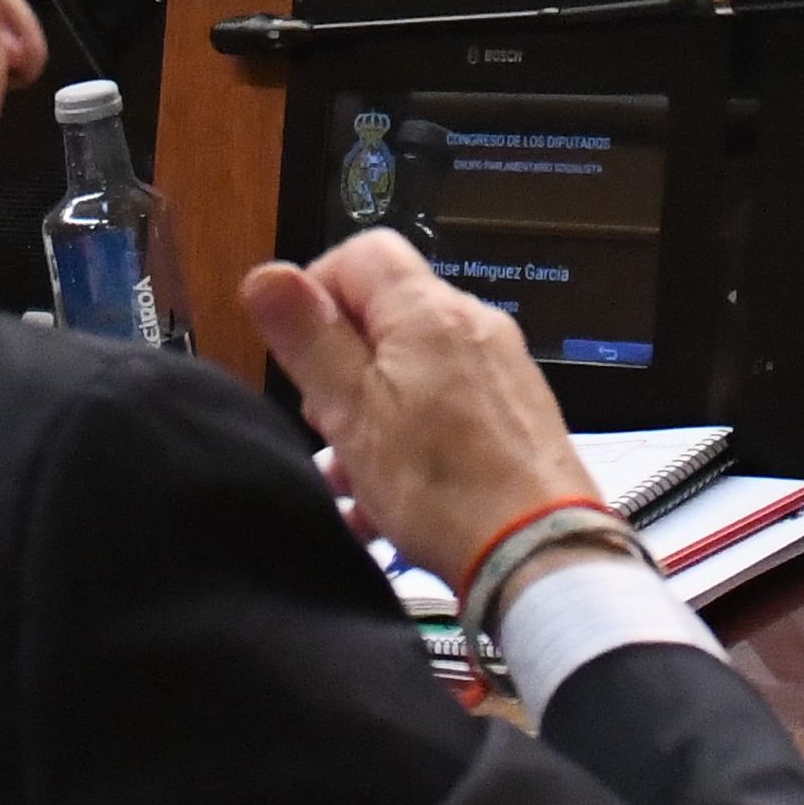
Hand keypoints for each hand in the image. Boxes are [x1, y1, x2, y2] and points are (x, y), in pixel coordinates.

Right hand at [231, 230, 599, 596]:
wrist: (536, 550)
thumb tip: (267, 275)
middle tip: (326, 422)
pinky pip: (446, 408)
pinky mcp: (514, 414)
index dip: (319, 292)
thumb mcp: (352, 411)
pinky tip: (388, 499)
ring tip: (352, 474)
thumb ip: (310, 339)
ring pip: (413, 370)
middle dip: (343, 365)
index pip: (362, 254)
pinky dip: (411, 438)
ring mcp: (500, 370)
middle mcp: (473, 326)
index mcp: (429, 312)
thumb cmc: (444, 487)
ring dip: (371, 413)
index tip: (301, 351)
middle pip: (388, 315)